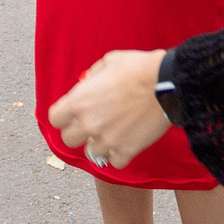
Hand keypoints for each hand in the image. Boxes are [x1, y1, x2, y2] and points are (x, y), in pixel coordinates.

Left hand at [47, 49, 170, 169]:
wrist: (168, 82)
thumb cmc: (138, 67)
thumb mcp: (109, 62)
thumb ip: (93, 77)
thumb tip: (88, 84)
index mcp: (79, 101)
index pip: (55, 119)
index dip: (63, 116)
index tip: (72, 114)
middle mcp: (89, 123)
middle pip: (68, 139)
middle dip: (78, 132)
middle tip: (92, 124)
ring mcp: (107, 140)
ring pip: (92, 153)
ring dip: (100, 144)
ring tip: (113, 133)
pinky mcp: (127, 151)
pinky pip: (114, 162)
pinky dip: (119, 155)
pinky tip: (126, 142)